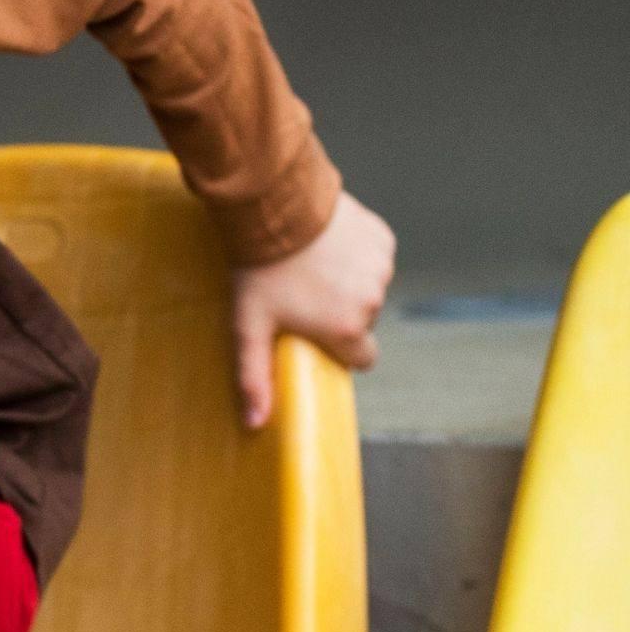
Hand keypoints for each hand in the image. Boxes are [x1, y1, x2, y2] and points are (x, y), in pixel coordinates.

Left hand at [232, 189, 396, 429]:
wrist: (276, 207)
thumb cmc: (260, 270)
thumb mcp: (249, 326)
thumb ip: (254, 377)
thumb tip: (255, 424)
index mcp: (347, 329)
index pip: (361, 358)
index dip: (340, 348)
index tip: (316, 333)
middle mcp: (372, 301)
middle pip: (362, 321)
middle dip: (339, 313)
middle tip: (303, 293)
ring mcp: (380, 268)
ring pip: (368, 286)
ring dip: (347, 281)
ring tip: (311, 265)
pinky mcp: (382, 238)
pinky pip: (373, 255)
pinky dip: (355, 252)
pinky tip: (326, 242)